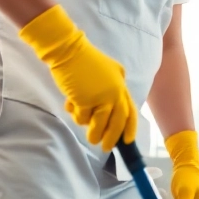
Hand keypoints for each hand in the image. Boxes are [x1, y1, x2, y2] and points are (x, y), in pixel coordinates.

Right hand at [18, 5, 136, 151]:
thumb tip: (114, 103)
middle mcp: (115, 92)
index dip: (130, 127)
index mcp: (121, 85)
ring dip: (94, 133)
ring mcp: (101, 96)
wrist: (68, 51)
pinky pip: (82, 117)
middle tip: (106, 148)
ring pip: (100, 124)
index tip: (127, 141)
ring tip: (90, 138)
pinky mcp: (86, 99)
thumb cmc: (85, 61)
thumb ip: (114, 85)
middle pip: (118, 121)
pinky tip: (71, 105)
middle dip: (112, 137)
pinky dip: (77, 116)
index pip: (130, 110)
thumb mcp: (109, 71)